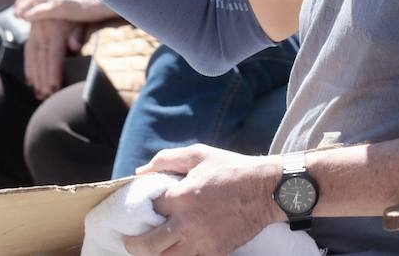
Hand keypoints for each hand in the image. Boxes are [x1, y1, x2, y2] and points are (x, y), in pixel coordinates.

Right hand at [24, 17, 83, 99]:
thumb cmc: (77, 10)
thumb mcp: (80, 18)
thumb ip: (77, 33)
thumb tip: (74, 47)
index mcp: (56, 30)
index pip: (54, 55)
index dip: (53, 72)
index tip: (54, 88)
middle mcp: (43, 32)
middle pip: (42, 60)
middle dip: (43, 80)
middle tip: (45, 97)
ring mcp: (36, 32)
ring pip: (33, 57)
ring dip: (35, 77)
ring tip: (38, 93)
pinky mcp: (32, 32)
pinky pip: (28, 51)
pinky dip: (28, 66)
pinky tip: (29, 80)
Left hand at [125, 145, 283, 254]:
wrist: (266, 190)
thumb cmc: (232, 169)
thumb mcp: (199, 154)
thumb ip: (167, 159)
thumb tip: (139, 172)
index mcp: (181, 196)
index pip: (147, 210)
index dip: (142, 210)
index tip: (142, 210)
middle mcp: (187, 223)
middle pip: (148, 246)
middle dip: (134, 244)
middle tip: (132, 240)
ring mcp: (201, 241)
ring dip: (156, 254)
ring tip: (155, 246)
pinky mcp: (214, 252)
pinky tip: (179, 248)